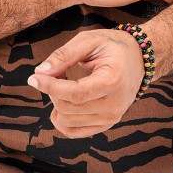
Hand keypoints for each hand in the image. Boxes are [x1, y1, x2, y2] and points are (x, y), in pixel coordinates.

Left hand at [26, 28, 146, 138]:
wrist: (139, 59)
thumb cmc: (113, 46)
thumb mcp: (89, 40)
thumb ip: (64, 55)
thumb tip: (40, 72)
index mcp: (113, 81)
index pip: (76, 94)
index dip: (51, 87)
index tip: (34, 77)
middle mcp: (114, 105)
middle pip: (68, 108)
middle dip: (52, 90)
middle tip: (55, 71)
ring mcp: (111, 118)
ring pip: (68, 121)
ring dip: (56, 103)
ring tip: (63, 83)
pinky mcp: (106, 124)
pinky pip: (74, 131)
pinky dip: (61, 119)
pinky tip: (62, 101)